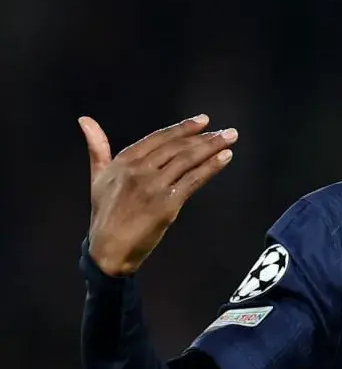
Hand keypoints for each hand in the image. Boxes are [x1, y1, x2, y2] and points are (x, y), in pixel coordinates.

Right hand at [80, 114, 237, 276]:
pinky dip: (211, 167)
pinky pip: (193, 179)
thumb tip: (85, 120)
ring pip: (187, 160)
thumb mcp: (97, 176)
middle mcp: (139, 169)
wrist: (108, 248)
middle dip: (205, 137)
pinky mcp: (167, 203)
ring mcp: (154, 186)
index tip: (203, 121)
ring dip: (212, 147)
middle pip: (177, 147)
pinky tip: (225, 158)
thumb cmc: (105, 214)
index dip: (182, 128)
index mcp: (124, 161)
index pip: (159, 138)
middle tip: (227, 131)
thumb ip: (97, 148)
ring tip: (230, 138)